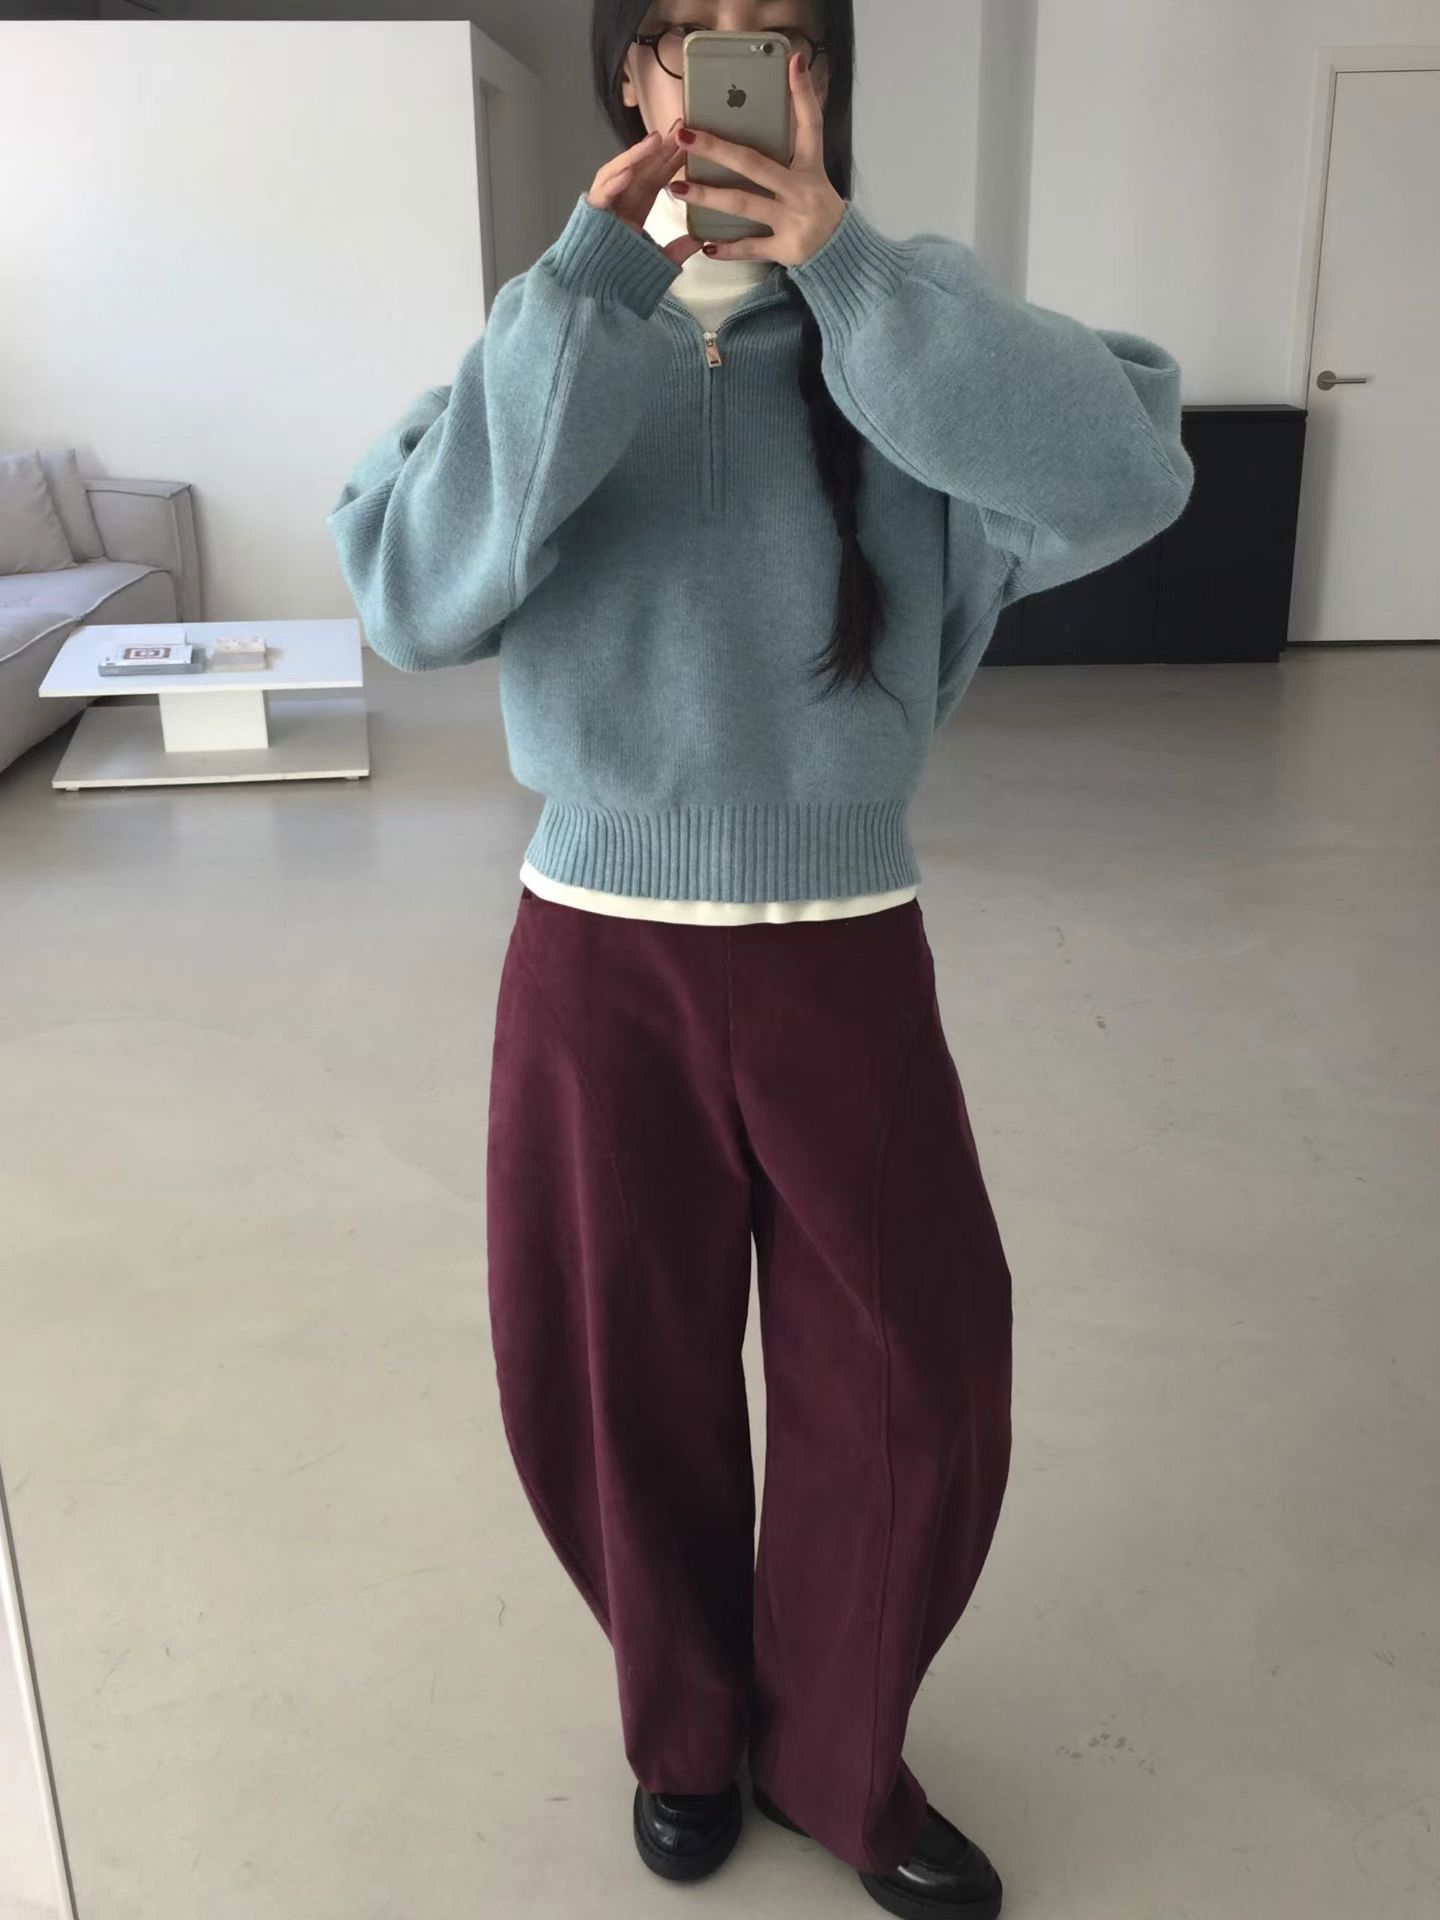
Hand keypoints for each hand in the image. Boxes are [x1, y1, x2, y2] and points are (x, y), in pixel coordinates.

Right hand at [587, 120, 703, 266]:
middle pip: (641, 169)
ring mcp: (604, 205)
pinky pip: (601, 196)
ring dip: (636, 156)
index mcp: (636, 207)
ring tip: (655, 141)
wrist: (593, 292)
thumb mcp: (658, 262)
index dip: (672, 159)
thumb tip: (701, 241)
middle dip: (659, 147)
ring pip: (619, 173)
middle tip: (679, 126)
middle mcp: (620, 201)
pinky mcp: (591, 216)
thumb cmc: (622, 278)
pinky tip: (628, 173)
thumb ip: (677, 251)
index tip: (690, 142)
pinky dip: (613, 183)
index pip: (656, 177)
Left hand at [670, 52, 845, 266]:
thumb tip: (767, 119)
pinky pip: (750, 247)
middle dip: (717, 149)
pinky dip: (727, 249)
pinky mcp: (786, 249)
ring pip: (743, 204)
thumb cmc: (817, 208)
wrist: (841, 252)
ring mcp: (793, 221)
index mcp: (811, 168)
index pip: (810, 124)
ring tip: (677, 189)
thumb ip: (792, 150)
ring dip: (707, 196)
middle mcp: (801, 191)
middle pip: (754, 164)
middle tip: (685, 136)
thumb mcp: (812, 175)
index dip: (803, 94)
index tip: (792, 62)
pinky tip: (706, 244)